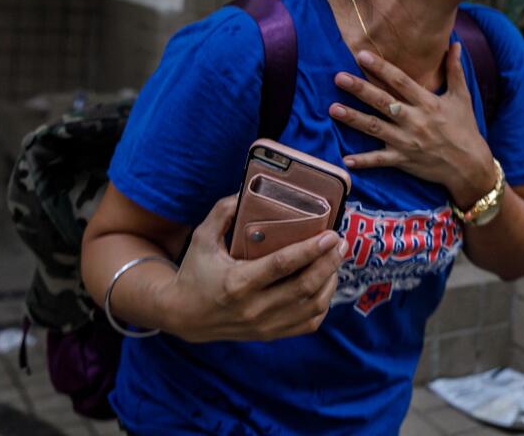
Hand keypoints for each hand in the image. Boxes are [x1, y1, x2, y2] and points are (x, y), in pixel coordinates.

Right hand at [163, 196, 348, 342]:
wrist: (182, 315)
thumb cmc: (195, 271)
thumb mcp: (202, 238)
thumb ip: (224, 212)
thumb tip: (248, 189)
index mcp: (237, 283)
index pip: (282, 266)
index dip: (310, 250)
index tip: (330, 234)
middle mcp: (254, 308)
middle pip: (305, 287)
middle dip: (329, 262)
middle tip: (340, 242)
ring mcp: (264, 325)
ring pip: (312, 306)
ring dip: (331, 281)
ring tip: (336, 258)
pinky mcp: (271, 334)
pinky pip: (309, 323)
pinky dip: (323, 302)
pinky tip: (325, 283)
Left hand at [329, 43, 496, 206]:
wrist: (470, 166)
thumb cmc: (466, 128)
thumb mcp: (462, 97)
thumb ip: (455, 70)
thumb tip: (456, 44)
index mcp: (428, 103)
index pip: (401, 81)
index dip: (381, 67)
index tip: (362, 55)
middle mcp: (415, 120)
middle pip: (382, 101)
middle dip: (359, 89)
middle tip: (338, 77)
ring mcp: (407, 141)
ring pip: (375, 128)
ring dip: (353, 119)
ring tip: (332, 109)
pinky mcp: (404, 160)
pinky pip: (380, 160)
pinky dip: (363, 161)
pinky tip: (345, 159)